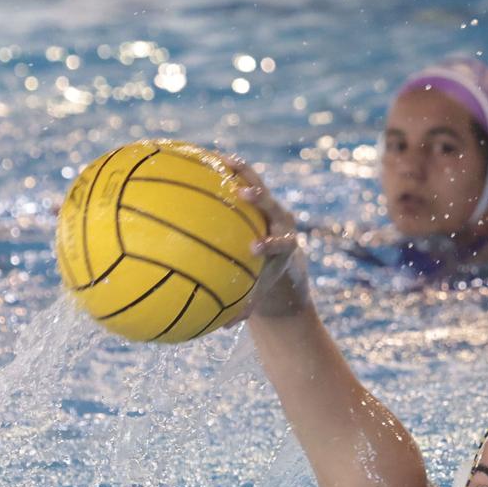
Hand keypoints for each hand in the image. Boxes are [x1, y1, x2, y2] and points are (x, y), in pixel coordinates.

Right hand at [215, 153, 309, 320]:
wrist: (285, 260)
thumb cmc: (267, 282)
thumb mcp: (258, 296)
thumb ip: (243, 309)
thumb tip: (221, 327)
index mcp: (285, 247)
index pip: (281, 243)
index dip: (270, 243)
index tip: (255, 248)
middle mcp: (281, 221)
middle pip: (273, 205)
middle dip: (260, 198)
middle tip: (243, 193)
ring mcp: (271, 205)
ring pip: (259, 183)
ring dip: (242, 172)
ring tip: (220, 159)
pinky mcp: (260, 195)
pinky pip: (242, 178)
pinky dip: (226, 170)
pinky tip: (202, 159)